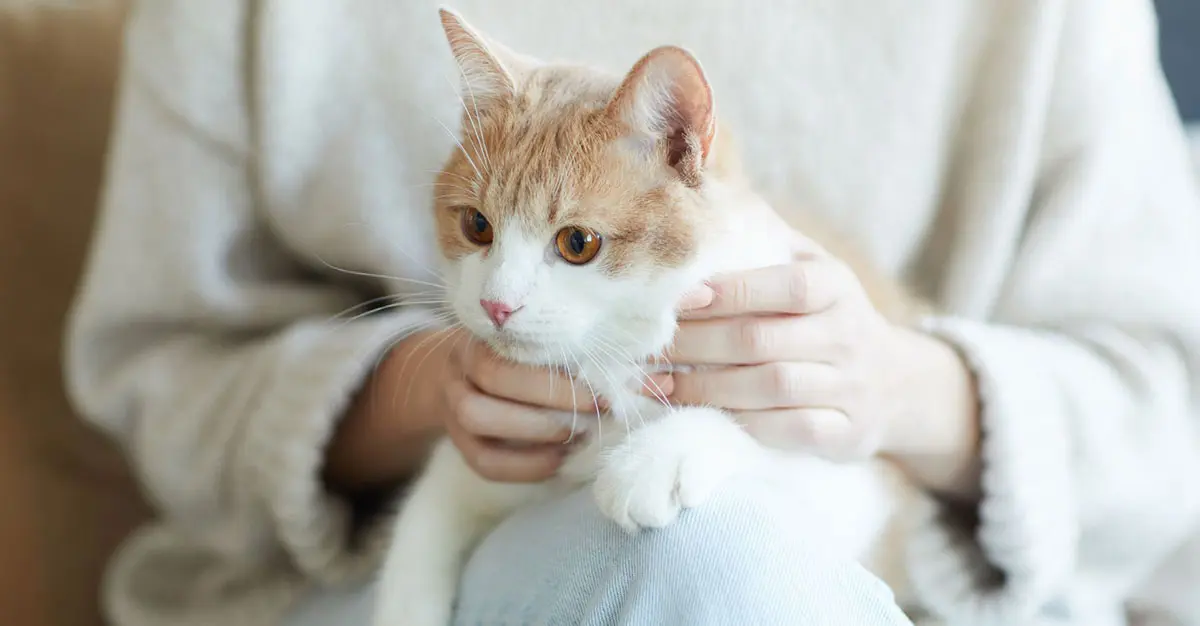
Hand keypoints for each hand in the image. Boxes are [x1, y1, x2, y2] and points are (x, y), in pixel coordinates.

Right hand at [440, 340, 612, 481]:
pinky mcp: (456, 441)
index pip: (517, 342)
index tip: (608, 384)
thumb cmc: (521, 356)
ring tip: (576, 435)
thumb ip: (587, 353)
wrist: (461, 374)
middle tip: (600, 409)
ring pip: (477, 416)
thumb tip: (658, 379)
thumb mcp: (544, 343)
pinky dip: (523, 466)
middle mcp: (460, 362)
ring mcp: (451, 402)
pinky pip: (482, 461)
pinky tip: (557, 460)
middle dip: (554, 397)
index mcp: (487, 330)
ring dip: (535, 429)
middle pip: (494, 376)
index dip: (561, 369)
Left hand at [666, 241, 980, 496]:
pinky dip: (740, 424)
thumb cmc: (830, 315)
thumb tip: (706, 199)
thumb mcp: (814, 268)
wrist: (897, 384)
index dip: (731, 291)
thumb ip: (766, 238)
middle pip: (763, 341)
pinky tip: (701, 416)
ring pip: (771, 388)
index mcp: (836, 287)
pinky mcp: (844, 433)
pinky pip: (787, 431)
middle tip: (650, 347)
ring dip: (706, 388)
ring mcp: (849, 388)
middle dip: (697, 344)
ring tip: (660, 384)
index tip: (678, 299)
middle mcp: (847, 335)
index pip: (786, 286)